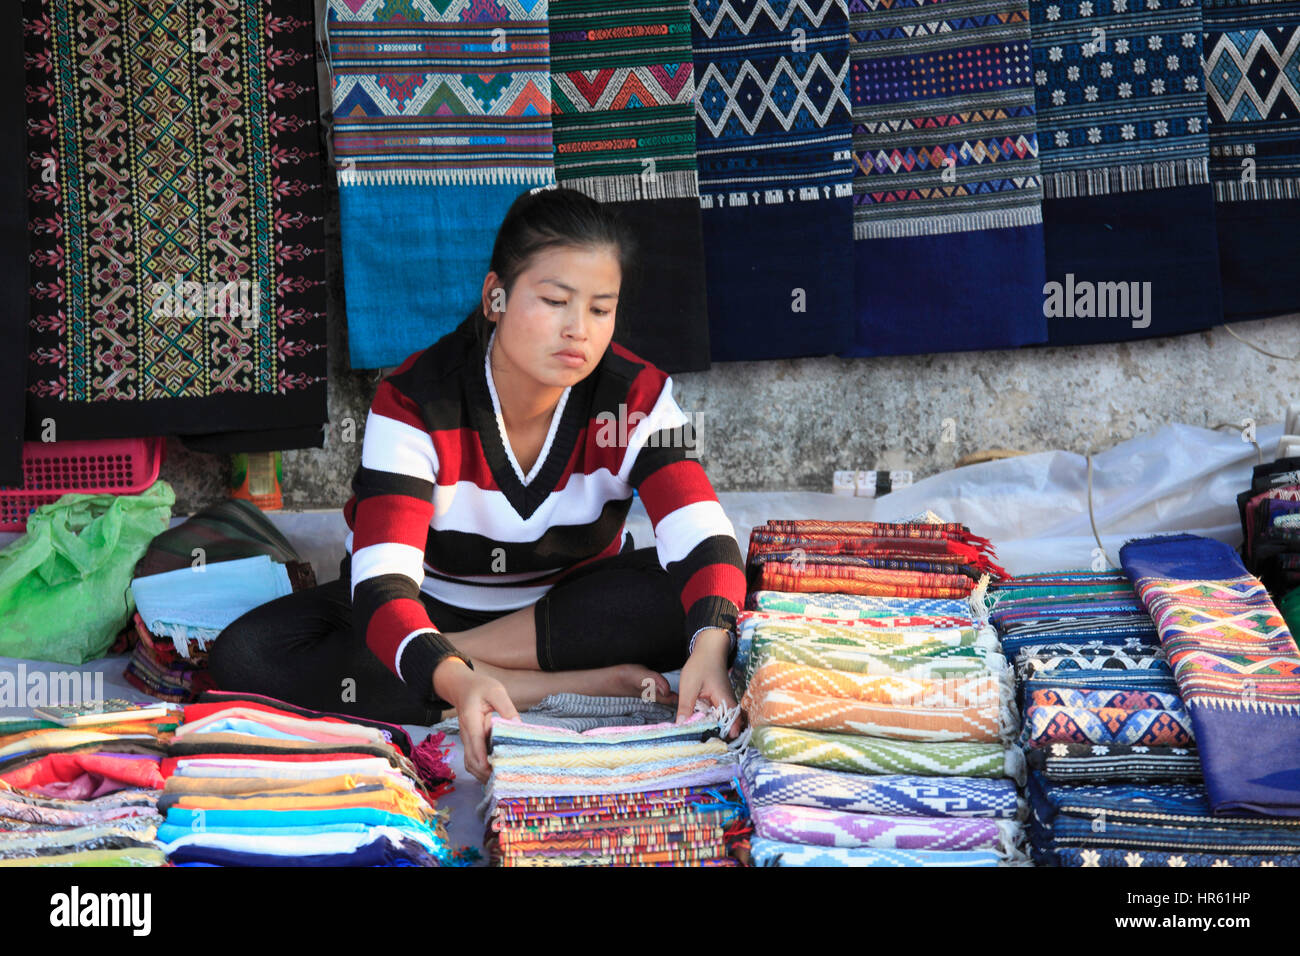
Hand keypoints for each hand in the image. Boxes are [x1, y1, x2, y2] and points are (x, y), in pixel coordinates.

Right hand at [433, 658, 517, 783]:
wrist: (461, 687)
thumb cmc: (479, 687)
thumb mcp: (496, 691)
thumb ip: (506, 708)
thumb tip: (517, 725)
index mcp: (471, 720)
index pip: (476, 745)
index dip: (485, 761)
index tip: (498, 771)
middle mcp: (466, 734)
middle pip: (471, 761)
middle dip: (486, 773)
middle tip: (505, 780)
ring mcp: (467, 740)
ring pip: (470, 764)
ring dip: (482, 774)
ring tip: (501, 780)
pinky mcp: (471, 742)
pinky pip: (473, 760)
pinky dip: (481, 770)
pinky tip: (495, 772)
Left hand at [675, 628, 738, 737]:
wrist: (709, 649)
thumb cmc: (701, 665)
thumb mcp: (689, 686)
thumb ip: (686, 707)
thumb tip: (681, 726)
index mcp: (725, 701)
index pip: (731, 725)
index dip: (724, 737)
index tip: (713, 747)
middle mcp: (729, 704)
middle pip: (727, 727)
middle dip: (716, 737)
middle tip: (702, 748)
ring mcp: (725, 702)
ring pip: (721, 722)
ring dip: (712, 730)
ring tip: (699, 742)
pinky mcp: (720, 701)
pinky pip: (718, 715)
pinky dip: (710, 722)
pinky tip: (699, 727)